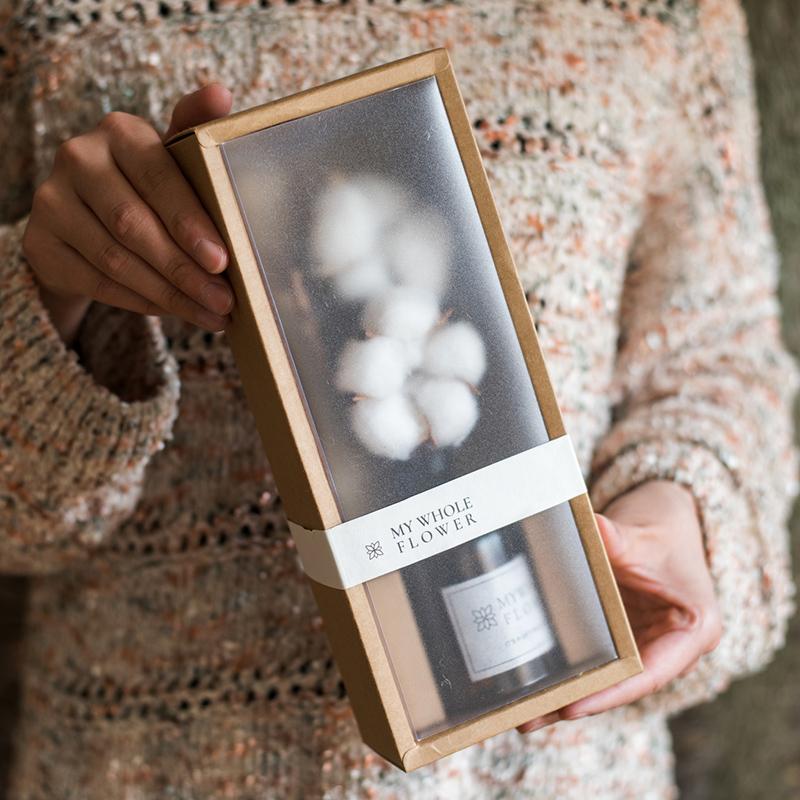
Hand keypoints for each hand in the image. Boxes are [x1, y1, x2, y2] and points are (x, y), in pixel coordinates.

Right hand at [22, 83, 234, 344]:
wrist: (87, 215)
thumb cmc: (149, 185)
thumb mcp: (176, 159)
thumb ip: (198, 132)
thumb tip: (220, 93)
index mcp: (120, 132)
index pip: (158, 179)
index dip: (189, 223)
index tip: (222, 261)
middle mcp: (78, 159)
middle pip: (135, 225)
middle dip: (185, 271)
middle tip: (224, 301)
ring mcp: (52, 202)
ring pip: (116, 260)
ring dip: (169, 294)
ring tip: (210, 314)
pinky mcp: (40, 243)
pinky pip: (96, 282)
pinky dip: (140, 302)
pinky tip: (174, 311)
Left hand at [518, 480, 721, 733]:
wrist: (667, 517)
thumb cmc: (665, 529)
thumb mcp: (646, 536)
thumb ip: (620, 539)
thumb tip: (595, 529)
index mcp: (693, 631)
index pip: (650, 672)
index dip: (611, 692)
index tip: (573, 706)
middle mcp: (669, 647)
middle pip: (621, 682)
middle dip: (577, 701)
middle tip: (530, 717)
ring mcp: (642, 643)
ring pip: (604, 676)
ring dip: (564, 693)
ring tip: (521, 713)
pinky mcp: (618, 635)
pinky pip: (592, 657)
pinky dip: (566, 669)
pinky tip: (530, 683)